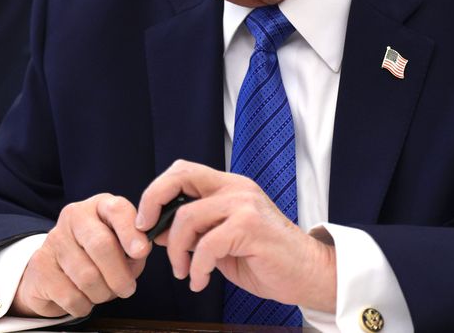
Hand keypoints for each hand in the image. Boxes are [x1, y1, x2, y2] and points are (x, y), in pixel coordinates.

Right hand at [11, 194, 151, 318]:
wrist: (56, 272)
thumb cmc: (100, 257)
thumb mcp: (124, 248)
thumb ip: (135, 249)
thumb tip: (139, 252)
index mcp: (100, 205)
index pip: (117, 210)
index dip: (131, 232)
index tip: (141, 252)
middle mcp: (75, 216)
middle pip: (101, 245)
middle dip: (119, 274)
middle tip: (127, 289)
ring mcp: (54, 239)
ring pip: (87, 276)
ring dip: (102, 294)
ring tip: (103, 293)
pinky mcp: (40, 265)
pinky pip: (70, 296)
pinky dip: (84, 306)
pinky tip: (84, 300)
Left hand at [136, 160, 336, 312]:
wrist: (308, 274)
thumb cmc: (266, 259)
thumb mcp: (223, 241)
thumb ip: (197, 231)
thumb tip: (157, 230)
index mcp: (230, 186)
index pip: (183, 171)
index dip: (156, 192)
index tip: (145, 221)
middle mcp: (237, 188)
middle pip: (180, 175)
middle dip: (153, 203)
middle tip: (146, 234)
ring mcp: (244, 205)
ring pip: (187, 217)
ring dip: (176, 251)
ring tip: (184, 272)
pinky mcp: (250, 227)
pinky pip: (206, 246)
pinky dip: (197, 268)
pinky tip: (201, 281)